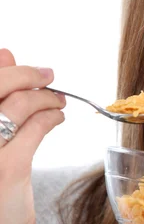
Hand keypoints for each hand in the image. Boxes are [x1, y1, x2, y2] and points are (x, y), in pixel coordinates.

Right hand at [0, 49, 65, 223]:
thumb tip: (6, 55)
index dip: (4, 66)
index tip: (19, 61)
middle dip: (28, 74)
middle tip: (50, 75)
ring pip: (19, 104)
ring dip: (47, 97)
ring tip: (59, 102)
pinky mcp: (7, 168)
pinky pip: (36, 128)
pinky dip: (52, 117)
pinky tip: (59, 118)